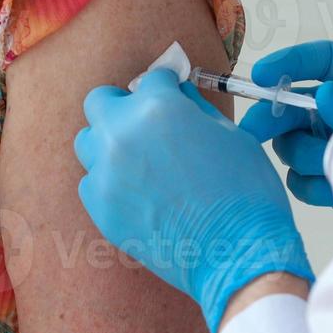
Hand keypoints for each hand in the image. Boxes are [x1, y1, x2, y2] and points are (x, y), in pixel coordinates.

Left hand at [74, 70, 313, 332]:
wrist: (237, 254)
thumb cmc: (245, 192)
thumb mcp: (231, 135)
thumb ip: (195, 108)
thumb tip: (178, 94)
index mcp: (158, 107)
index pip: (150, 78)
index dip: (166, 85)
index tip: (171, 93)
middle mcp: (122, 134)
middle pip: (100, 102)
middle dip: (122, 105)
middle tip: (146, 121)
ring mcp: (106, 173)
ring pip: (88, 142)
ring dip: (109, 143)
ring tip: (139, 160)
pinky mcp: (100, 208)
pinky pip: (92, 182)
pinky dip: (109, 182)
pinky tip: (138, 193)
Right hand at [240, 41, 332, 207]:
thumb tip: (325, 94)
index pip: (315, 60)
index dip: (287, 64)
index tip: (262, 74)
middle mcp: (329, 111)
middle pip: (286, 106)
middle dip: (269, 116)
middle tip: (253, 128)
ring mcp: (322, 145)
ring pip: (290, 148)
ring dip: (307, 155)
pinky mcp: (322, 179)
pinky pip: (300, 182)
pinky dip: (314, 185)